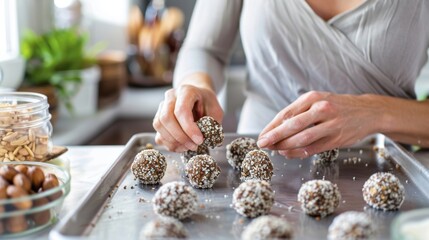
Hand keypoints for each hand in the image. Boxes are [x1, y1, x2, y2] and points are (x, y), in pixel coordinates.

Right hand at [153, 83, 222, 151]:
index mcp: (186, 91)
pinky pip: (158, 134)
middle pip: (166, 118)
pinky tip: (182, 146)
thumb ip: (212, 123)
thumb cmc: (207, 104)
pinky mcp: (158, 118)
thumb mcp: (216, 111)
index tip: (199, 140)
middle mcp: (170, 97)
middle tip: (194, 146)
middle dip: (180, 137)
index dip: (189, 128)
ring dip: (174, 141)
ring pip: (159, 126)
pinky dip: (169, 144)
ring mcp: (161, 107)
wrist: (198, 97)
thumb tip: (206, 139)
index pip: (181, 110)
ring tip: (189, 147)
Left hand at [257, 91, 381, 158]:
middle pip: (292, 125)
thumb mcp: (318, 101)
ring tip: (275, 150)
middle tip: (262, 144)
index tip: (261, 135)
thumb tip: (275, 129)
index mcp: (313, 97)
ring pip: (302, 138)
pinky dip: (298, 153)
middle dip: (274, 136)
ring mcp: (331, 124)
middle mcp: (322, 109)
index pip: (287, 113)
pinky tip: (288, 154)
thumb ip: (299, 112)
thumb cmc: (337, 107)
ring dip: (285, 146)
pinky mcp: (337, 139)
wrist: (368, 112)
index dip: (271, 126)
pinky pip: (313, 148)